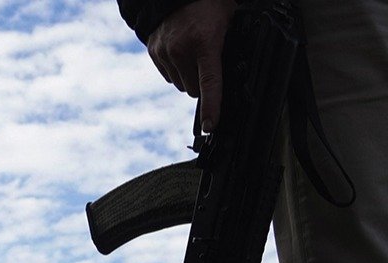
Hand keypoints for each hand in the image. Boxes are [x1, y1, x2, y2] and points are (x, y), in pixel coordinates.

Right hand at [146, 0, 236, 131]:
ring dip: (188, 77)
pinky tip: (181, 53)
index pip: (210, 83)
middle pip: (194, 90)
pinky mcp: (154, 53)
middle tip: (207, 64)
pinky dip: (176, 70)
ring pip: (181, 85)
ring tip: (193, 54)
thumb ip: (229, 50)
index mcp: (204, 43)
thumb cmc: (210, 5)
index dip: (211, 107)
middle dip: (201, 84)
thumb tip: (233, 78)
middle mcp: (181, 51)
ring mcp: (165, 53)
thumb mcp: (228, 24)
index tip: (210, 125)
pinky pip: (169, 76)